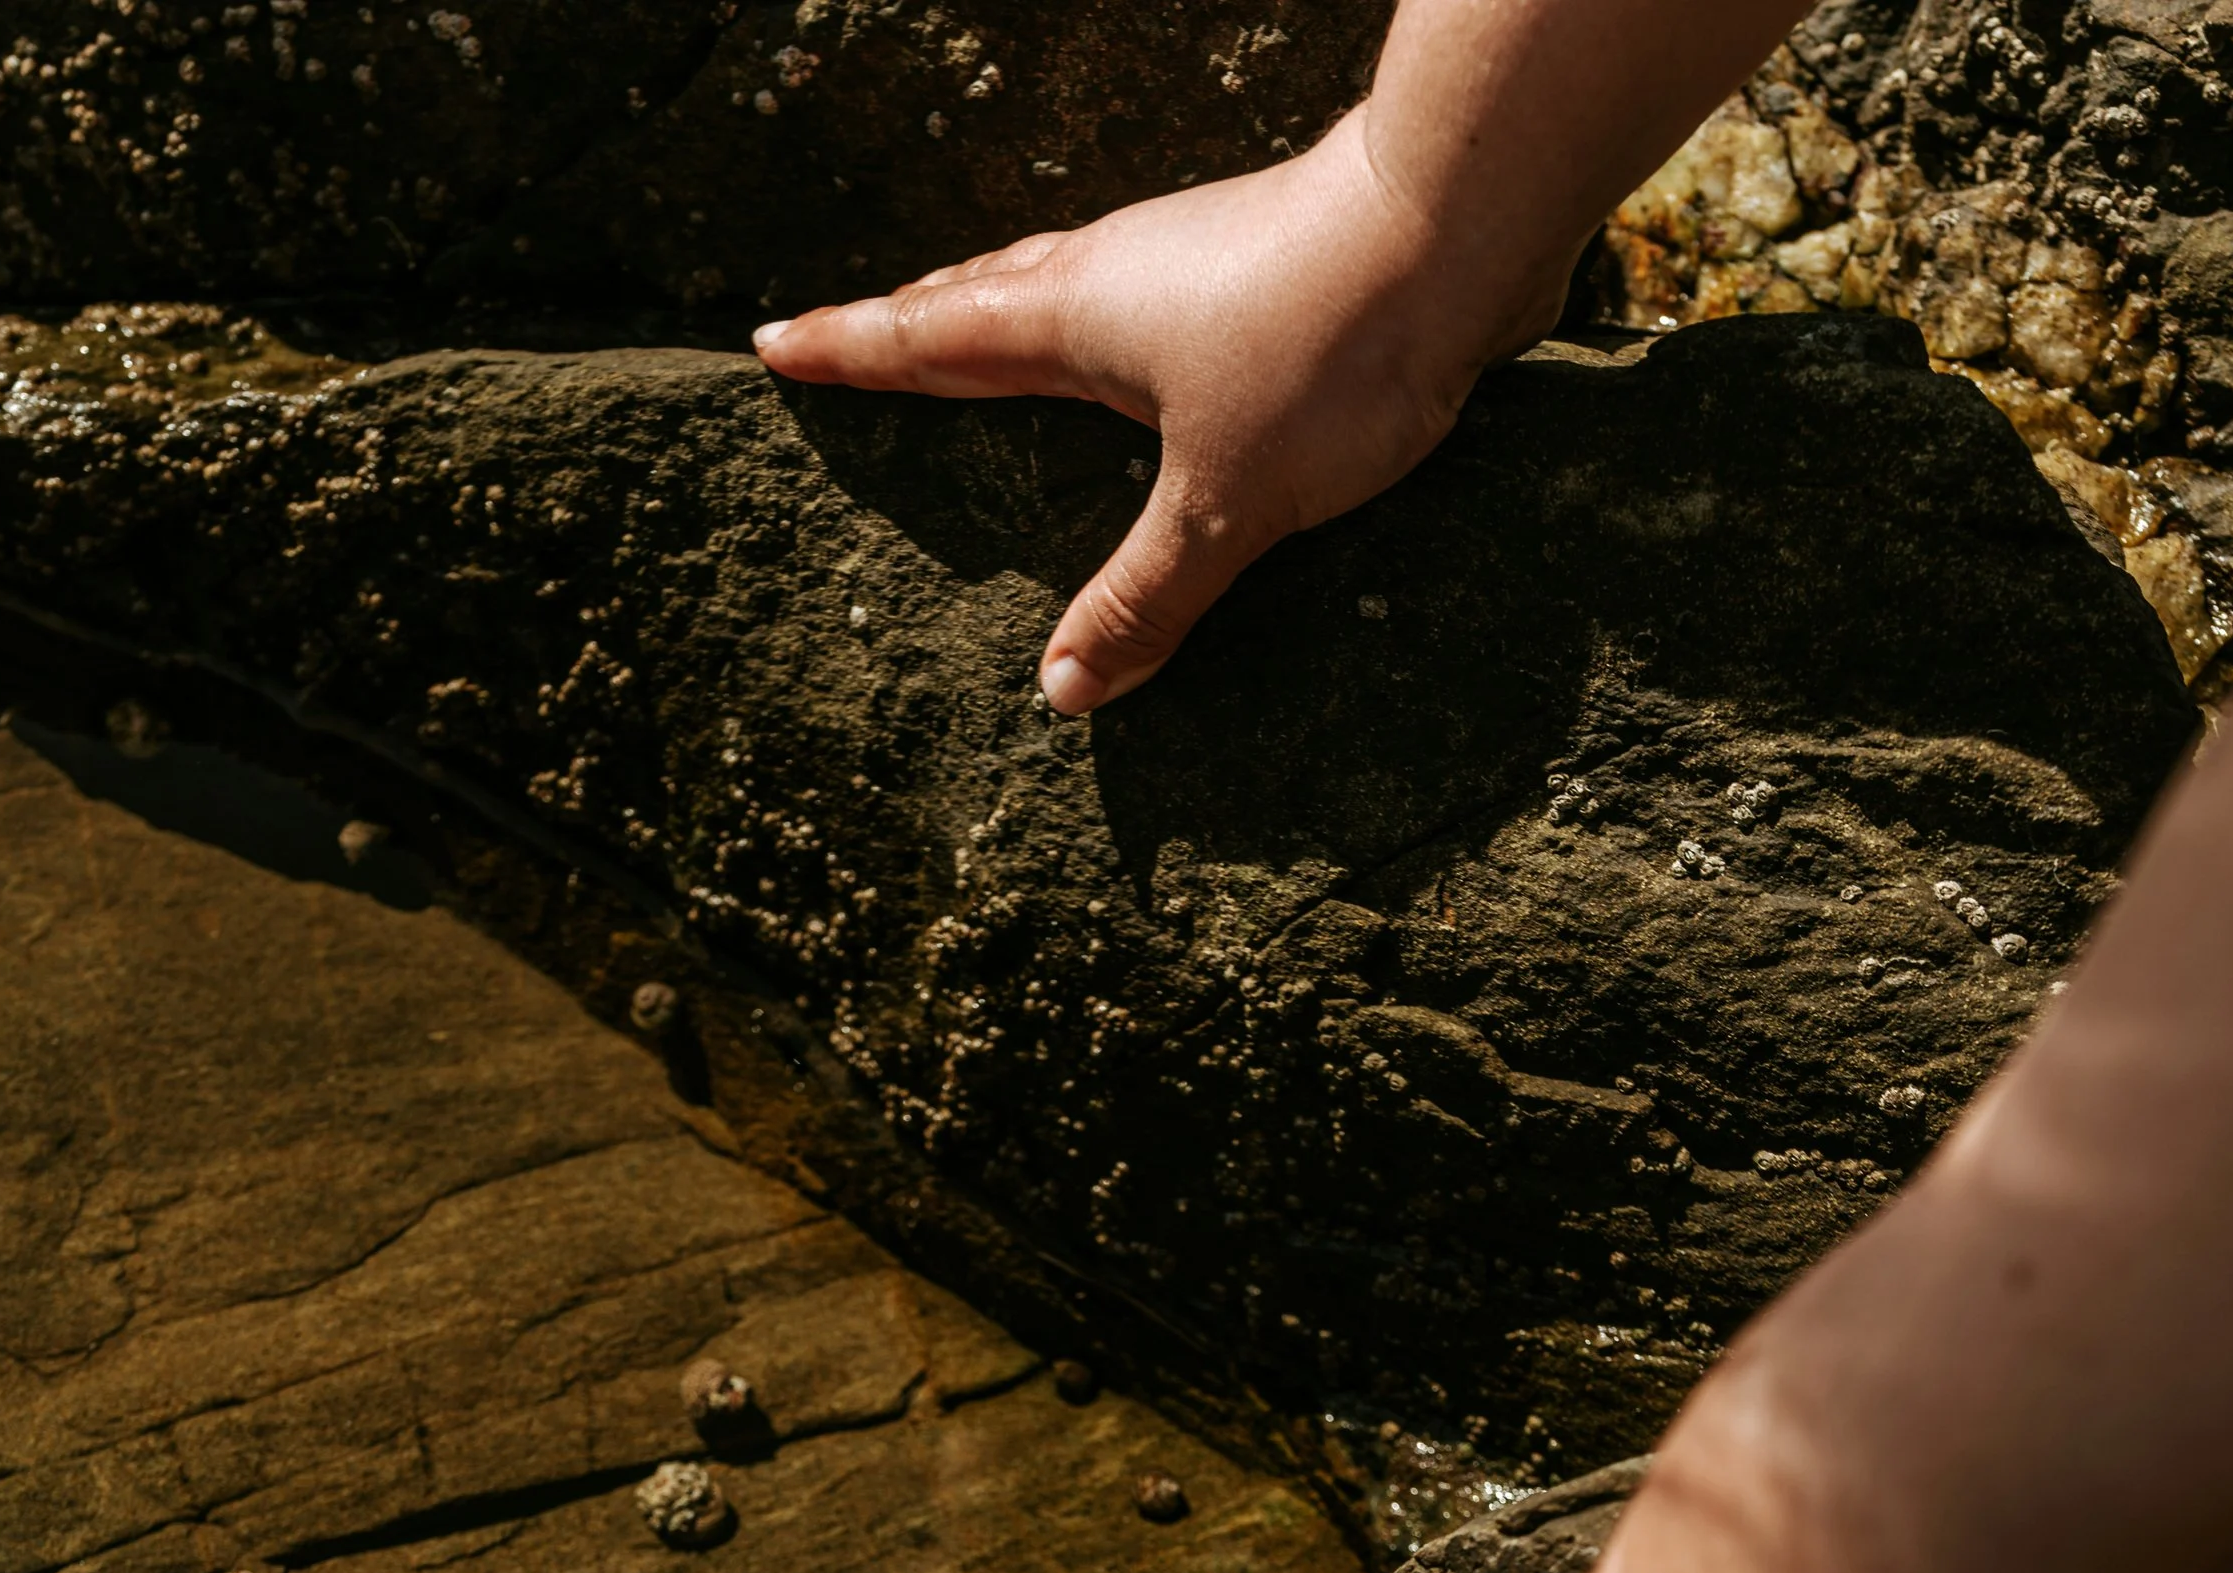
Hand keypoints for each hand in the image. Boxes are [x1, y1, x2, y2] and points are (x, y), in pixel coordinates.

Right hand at [754, 103, 1574, 713]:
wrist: (1456, 223)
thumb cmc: (1326, 344)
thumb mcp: (1224, 503)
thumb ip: (1143, 598)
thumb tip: (1063, 690)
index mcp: (1071, 321)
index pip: (928, 339)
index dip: (850, 351)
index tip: (775, 345)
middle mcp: (1111, 274)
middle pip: (978, 295)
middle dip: (907, 322)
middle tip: (850, 337)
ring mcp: (1182, 260)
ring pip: (1054, 283)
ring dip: (996, 311)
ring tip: (965, 333)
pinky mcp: (1250, 265)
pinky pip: (1130, 297)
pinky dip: (1090, 326)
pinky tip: (1126, 354)